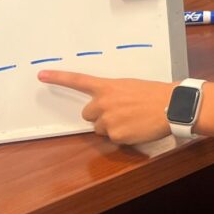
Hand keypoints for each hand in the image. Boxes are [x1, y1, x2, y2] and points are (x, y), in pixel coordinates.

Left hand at [38, 70, 172, 144]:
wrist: (171, 106)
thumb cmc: (155, 94)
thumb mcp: (130, 87)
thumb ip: (114, 94)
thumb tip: (108, 106)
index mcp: (107, 87)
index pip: (78, 80)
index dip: (58, 77)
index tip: (41, 75)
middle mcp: (103, 102)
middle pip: (88, 114)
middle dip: (100, 116)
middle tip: (120, 113)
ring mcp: (108, 120)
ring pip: (101, 129)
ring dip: (112, 127)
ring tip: (133, 120)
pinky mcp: (115, 135)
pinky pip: (113, 139)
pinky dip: (123, 136)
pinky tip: (137, 129)